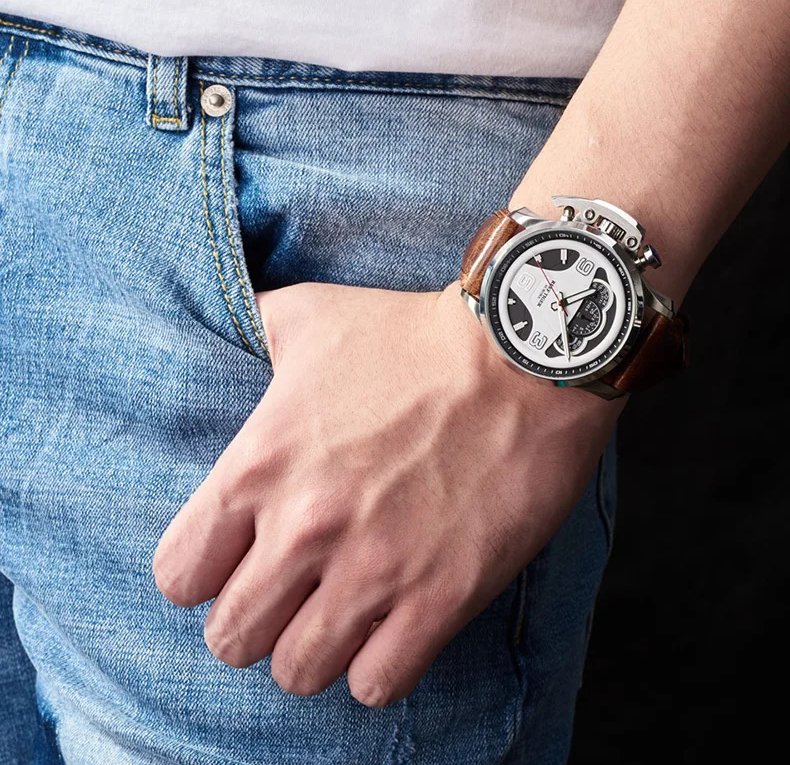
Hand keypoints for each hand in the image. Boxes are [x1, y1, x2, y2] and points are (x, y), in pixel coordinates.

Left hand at [153, 282, 620, 706]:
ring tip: (339, 614)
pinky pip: (378, 683)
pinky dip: (378, 666)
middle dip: (254, 621)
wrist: (520, 355)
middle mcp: (304, 528)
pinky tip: (391, 628)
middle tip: (289, 592)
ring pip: (298, 672)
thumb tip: (223, 314)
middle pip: (231, 638)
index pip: (178, 576)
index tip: (234, 559)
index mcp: (259, 465)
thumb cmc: (412, 333)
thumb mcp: (310, 313)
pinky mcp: (441, 597)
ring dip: (313, 649)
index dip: (202, 573)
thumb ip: (250, 325)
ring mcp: (374, 569)